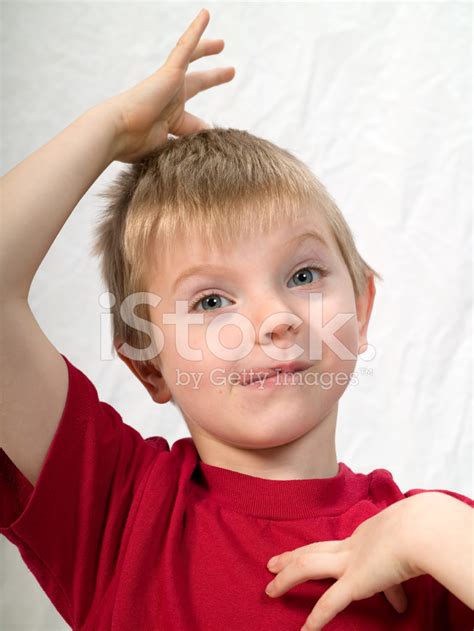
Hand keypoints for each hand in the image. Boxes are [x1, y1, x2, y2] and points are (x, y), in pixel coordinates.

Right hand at [100, 8, 234, 162]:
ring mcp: (169, 85)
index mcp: (170, 121)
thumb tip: (209, 152)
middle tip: (229, 72)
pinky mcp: (168, 72)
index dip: (206, 129)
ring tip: (221, 44)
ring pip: (191, 60)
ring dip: (205, 49)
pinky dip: (195, 31)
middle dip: (212, 78)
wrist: (117, 132)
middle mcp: (170, 100)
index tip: (217, 135)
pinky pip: (185, 47)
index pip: (194, 122)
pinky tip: (206, 14)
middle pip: (196, 85)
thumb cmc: (136, 147)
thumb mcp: (168, 150)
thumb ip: (186, 148)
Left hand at [265, 498, 423, 630]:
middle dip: (290, 558)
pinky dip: (316, 618)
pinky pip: (330, 602)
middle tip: (271, 564)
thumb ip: (395, 580)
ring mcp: (349, 562)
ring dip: (286, 578)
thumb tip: (400, 604)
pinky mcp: (355, 581)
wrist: (420, 529)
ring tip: (270, 589)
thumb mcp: (405, 552)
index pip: (337, 547)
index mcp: (362, 537)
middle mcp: (350, 546)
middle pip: (312, 550)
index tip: (308, 556)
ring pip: (307, 566)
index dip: (320, 552)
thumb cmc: (418, 532)